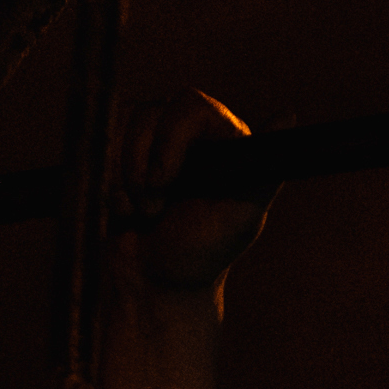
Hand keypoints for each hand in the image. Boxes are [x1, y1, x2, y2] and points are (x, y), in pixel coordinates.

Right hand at [96, 91, 269, 388]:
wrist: (153, 284)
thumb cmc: (202, 255)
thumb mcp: (239, 215)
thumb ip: (264, 169)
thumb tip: (289, 116)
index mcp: (225, 141)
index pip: (190, 104)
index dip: (170, 138)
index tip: (164, 181)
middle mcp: (190, 134)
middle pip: (151, 110)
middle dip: (143, 164)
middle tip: (154, 208)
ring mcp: (154, 141)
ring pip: (122, 125)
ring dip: (125, 176)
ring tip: (144, 212)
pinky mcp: (121, 154)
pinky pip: (99, 143)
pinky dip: (107, 180)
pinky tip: (124, 210)